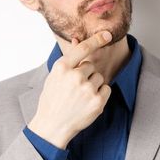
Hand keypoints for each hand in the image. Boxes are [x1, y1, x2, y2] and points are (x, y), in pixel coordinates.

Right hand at [27, 31, 112, 148]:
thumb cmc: (52, 100)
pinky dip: (100, 94)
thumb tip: (77, 40)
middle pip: (91, 65)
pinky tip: (88, 102)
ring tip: (80, 96)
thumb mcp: (54, 77)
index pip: (83, 48)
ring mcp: (87, 89)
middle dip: (86, 74)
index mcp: (62, 68)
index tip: (107, 34)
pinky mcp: (98, 101)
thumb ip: (68, 60)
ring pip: (99, 77)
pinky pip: (106, 89)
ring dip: (94, 84)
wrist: (53, 125)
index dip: (96, 40)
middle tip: (75, 87)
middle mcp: (75, 76)